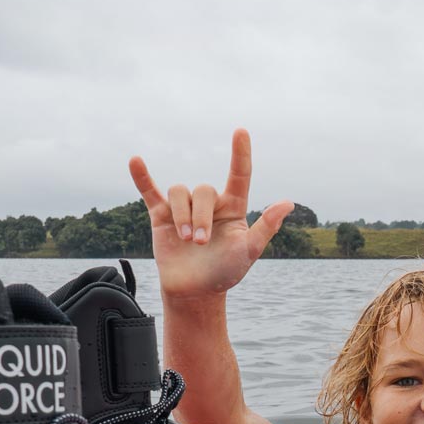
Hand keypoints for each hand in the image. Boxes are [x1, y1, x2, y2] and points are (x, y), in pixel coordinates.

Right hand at [129, 128, 292, 299]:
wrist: (196, 291)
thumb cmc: (226, 271)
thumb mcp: (249, 251)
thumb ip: (266, 227)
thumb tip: (288, 203)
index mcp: (233, 207)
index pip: (239, 175)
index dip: (240, 154)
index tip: (241, 132)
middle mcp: (210, 203)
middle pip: (202, 190)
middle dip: (201, 216)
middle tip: (201, 243)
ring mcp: (184, 208)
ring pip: (179, 192)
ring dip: (182, 216)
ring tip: (187, 240)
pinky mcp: (161, 216)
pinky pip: (150, 191)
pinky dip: (142, 177)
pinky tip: (135, 161)